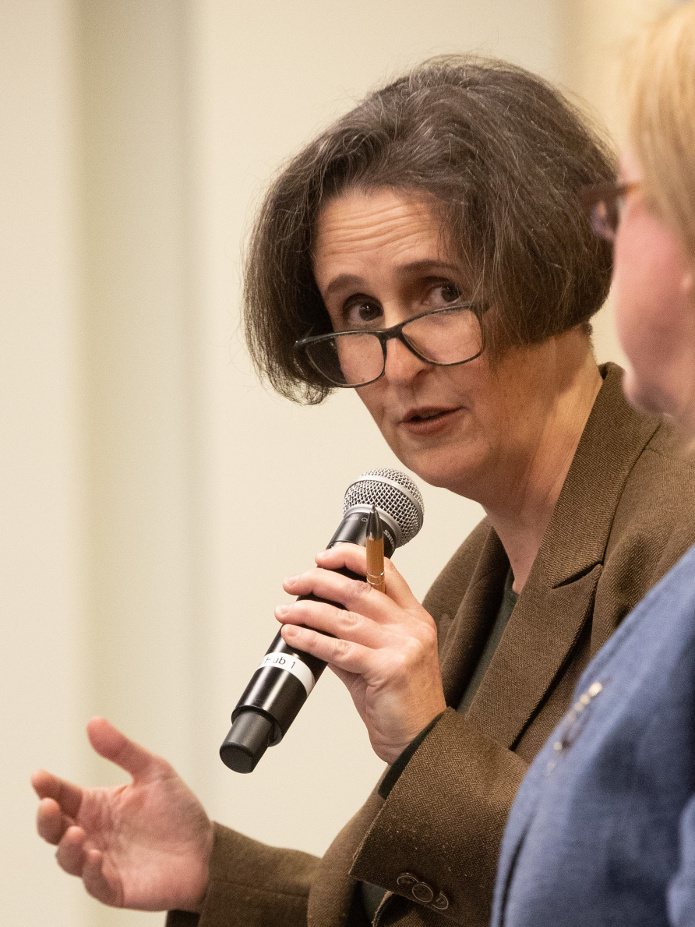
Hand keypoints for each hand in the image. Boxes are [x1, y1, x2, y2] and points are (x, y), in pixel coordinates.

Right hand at [31, 717, 213, 912]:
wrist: (206, 849)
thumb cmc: (177, 811)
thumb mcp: (153, 771)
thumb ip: (122, 749)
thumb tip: (94, 722)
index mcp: (97, 805)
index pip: (63, 794)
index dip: (48, 787)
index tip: (39, 776)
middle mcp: (93, 833)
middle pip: (55, 828)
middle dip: (47, 818)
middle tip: (48, 804)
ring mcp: (101, 861)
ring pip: (68, 858)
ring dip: (67, 846)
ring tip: (77, 832)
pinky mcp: (115, 886)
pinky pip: (95, 883)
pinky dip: (90, 872)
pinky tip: (95, 857)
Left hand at [275, 545, 445, 763]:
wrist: (421, 741)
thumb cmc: (402, 702)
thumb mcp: (383, 659)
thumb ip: (355, 636)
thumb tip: (318, 620)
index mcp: (414, 617)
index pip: (384, 570)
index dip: (351, 557)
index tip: (322, 557)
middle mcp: (411, 626)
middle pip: (358, 588)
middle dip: (318, 580)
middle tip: (293, 582)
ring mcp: (402, 646)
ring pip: (343, 617)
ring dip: (306, 611)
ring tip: (284, 611)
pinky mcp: (387, 669)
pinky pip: (339, 649)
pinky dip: (310, 639)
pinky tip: (293, 635)